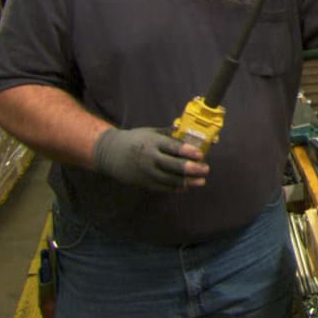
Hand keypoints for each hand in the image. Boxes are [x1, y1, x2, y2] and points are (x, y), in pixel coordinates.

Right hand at [93, 127, 208, 191]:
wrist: (111, 153)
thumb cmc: (135, 140)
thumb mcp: (150, 132)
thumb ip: (168, 133)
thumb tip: (187, 129)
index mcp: (152, 142)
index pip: (172, 147)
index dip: (187, 151)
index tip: (200, 154)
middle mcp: (150, 158)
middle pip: (173, 165)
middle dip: (191, 168)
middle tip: (206, 169)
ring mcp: (147, 172)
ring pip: (169, 179)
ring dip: (187, 181)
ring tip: (201, 181)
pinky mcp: (144, 182)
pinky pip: (162, 187)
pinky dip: (175, 188)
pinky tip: (186, 187)